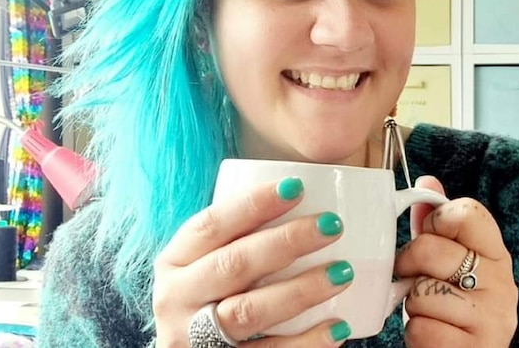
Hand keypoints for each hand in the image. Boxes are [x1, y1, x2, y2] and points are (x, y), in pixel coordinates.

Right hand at [152, 178, 353, 346]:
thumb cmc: (214, 296)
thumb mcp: (208, 265)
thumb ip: (240, 237)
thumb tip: (307, 194)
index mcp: (174, 261)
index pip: (210, 225)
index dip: (252, 204)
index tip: (295, 187)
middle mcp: (176, 299)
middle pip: (233, 265)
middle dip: (285, 242)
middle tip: (332, 225)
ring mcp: (193, 339)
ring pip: (248, 311)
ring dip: (300, 290)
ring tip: (343, 273)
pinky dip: (306, 343)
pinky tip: (338, 328)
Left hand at [394, 176, 517, 347]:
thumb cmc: (452, 305)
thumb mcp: (446, 261)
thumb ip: (437, 224)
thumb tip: (427, 181)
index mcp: (496, 251)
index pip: (466, 212)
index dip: (435, 222)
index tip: (429, 237)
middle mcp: (502, 281)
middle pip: (430, 249)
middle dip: (410, 266)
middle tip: (416, 279)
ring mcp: (493, 317)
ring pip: (421, 292)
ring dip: (413, 306)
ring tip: (431, 311)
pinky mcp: (477, 347)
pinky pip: (422, 329)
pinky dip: (417, 334)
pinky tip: (434, 334)